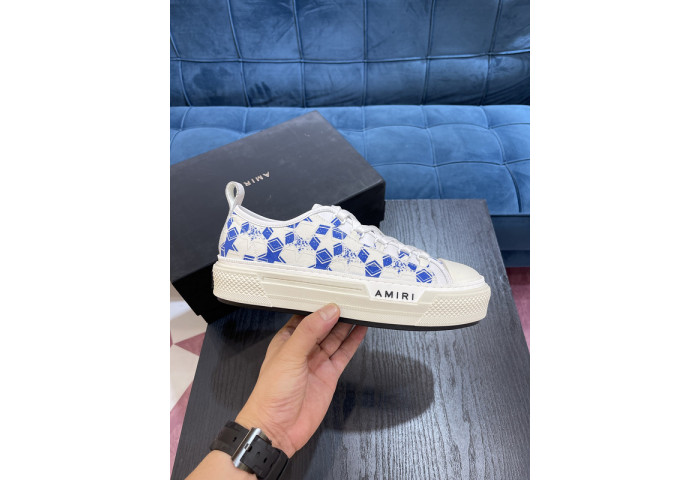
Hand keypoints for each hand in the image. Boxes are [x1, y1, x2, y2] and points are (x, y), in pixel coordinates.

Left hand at [235, 303, 367, 457]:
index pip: (306, 316)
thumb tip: (327, 311)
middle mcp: (302, 350)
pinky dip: (353, 342)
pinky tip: (360, 330)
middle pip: (323, 326)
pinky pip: (343, 354)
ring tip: (361, 310)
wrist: (277, 428)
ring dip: (347, 325)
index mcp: (287, 340)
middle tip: (353, 299)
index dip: (319, 305)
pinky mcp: (329, 375)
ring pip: (335, 338)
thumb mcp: (289, 355)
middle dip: (336, 313)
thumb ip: (309, 332)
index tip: (334, 293)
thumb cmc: (271, 394)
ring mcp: (317, 363)